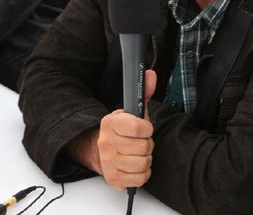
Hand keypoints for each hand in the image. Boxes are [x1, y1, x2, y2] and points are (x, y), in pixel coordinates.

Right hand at [97, 69, 156, 190]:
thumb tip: (151, 75)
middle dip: (147, 144)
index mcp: (110, 123)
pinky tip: (136, 165)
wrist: (101, 151)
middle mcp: (106, 142)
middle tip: (140, 142)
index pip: (138, 128)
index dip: (147, 128)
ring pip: (143, 163)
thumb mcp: (132, 111)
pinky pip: (140, 178)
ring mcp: (108, 162)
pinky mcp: (113, 179)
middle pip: (144, 147)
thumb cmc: (122, 131)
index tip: (145, 128)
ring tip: (138, 153)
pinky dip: (143, 173)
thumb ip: (143, 92)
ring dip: (146, 159)